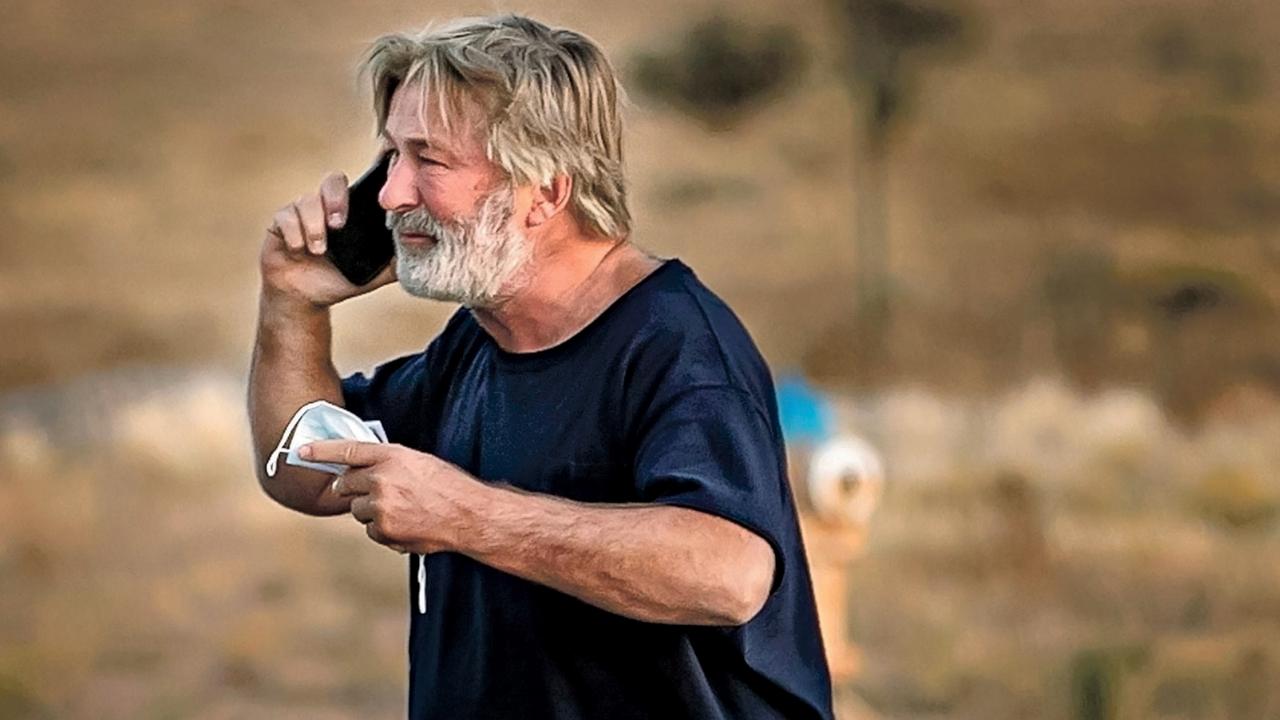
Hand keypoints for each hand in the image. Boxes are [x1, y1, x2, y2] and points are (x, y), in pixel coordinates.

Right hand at [259, 171, 395, 307]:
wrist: (306, 299)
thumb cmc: (340, 279)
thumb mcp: (373, 273)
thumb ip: (395, 261)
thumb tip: (423, 251)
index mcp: (350, 212)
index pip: (360, 184)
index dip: (369, 174)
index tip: (378, 180)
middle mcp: (326, 206)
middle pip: (333, 180)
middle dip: (336, 200)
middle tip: (339, 224)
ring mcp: (302, 212)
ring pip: (306, 201)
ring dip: (314, 226)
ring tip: (319, 250)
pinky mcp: (280, 223)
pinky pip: (285, 217)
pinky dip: (294, 234)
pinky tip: (299, 250)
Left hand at [298, 440, 484, 554]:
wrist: (468, 515)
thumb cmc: (449, 486)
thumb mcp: (419, 462)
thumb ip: (388, 463)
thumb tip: (363, 470)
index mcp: (392, 456)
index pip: (347, 450)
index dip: (321, 450)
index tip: (300, 451)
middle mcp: (382, 480)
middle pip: (345, 483)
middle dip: (351, 488)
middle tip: (371, 491)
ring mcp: (380, 507)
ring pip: (357, 510)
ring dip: (371, 510)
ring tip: (402, 510)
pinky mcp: (383, 531)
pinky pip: (370, 530)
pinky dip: (383, 529)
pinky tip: (406, 524)